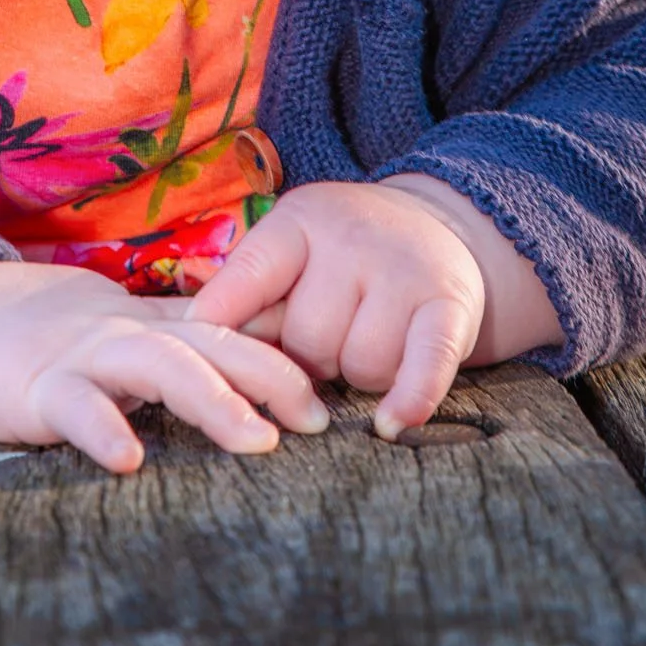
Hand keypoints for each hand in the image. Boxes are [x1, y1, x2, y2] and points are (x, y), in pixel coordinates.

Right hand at [0, 257, 329, 473]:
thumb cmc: (41, 337)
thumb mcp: (117, 332)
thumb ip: (174, 341)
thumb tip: (250, 362)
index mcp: (147, 324)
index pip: (226, 331)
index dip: (280, 357)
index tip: (327, 398)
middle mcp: (124, 334)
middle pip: (209, 342)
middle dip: (268, 376)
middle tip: (312, 420)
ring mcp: (81, 357)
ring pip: (157, 366)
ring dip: (211, 400)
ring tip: (253, 440)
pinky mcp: (36, 388)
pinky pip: (74, 406)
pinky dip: (103, 427)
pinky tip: (128, 458)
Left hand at [186, 181, 487, 439]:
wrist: (441, 226)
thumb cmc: (345, 256)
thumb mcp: (294, 250)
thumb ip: (252, 293)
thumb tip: (202, 344)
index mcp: (301, 222)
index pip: (250, 273)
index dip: (221, 319)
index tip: (196, 355)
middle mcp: (352, 238)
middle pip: (307, 338)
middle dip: (308, 359)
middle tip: (324, 343)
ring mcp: (404, 270)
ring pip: (361, 363)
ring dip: (359, 376)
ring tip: (365, 346)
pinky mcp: (450, 305)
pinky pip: (425, 365)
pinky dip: (409, 398)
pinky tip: (391, 422)